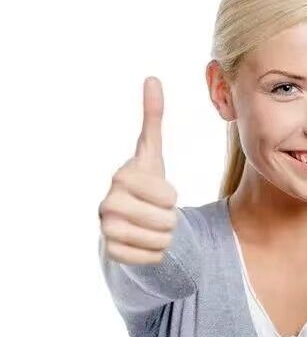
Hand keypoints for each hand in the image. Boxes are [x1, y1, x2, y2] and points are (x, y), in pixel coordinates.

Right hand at [98, 76, 178, 264]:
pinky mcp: (111, 254)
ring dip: (164, 236)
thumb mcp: (152, 153)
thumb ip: (153, 118)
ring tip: (149, 225)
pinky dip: (155, 253)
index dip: (170, 197)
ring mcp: (106, 231)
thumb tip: (152, 78)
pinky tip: (142, 242)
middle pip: (166, 221)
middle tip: (154, 212)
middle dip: (169, 218)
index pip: (168, 197)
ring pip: (161, 241)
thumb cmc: (144, 184)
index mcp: (121, 177)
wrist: (128, 219)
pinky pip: (152, 258)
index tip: (157, 193)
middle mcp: (107, 204)